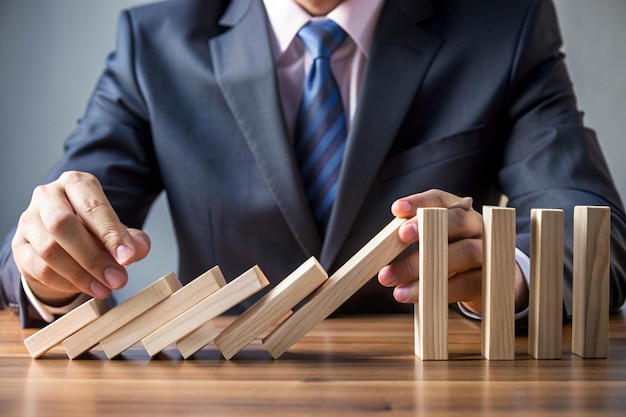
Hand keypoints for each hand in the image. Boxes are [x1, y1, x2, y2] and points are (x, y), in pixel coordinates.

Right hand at [11, 171, 149, 304]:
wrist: (65, 238)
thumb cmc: (94, 228)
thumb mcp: (117, 230)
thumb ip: (132, 239)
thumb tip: (138, 249)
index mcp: (76, 183)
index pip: (92, 207)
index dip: (111, 234)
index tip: (127, 257)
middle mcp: (48, 195)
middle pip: (63, 225)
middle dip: (94, 257)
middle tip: (118, 279)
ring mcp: (29, 220)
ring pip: (49, 249)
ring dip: (80, 274)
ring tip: (105, 288)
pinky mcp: (19, 245)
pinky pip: (38, 268)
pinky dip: (64, 282)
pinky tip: (84, 287)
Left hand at [378, 189, 527, 315]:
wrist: (493, 281)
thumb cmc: (453, 255)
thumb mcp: (437, 241)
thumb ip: (416, 238)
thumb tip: (383, 246)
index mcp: (460, 211)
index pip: (440, 200)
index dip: (419, 202)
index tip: (397, 209)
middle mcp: (477, 226)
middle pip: (456, 221)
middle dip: (427, 227)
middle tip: (401, 237)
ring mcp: (488, 251)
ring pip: (464, 252)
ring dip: (425, 267)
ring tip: (394, 281)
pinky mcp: (491, 279)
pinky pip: (467, 282)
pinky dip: (440, 290)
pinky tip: (415, 296)